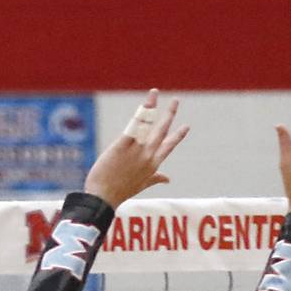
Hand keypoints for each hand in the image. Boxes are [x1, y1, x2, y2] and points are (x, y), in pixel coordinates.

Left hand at [84, 89, 188, 206]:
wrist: (104, 197)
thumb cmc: (120, 192)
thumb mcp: (142, 185)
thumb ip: (155, 178)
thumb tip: (168, 178)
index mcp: (153, 164)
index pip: (169, 146)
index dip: (178, 136)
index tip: (186, 126)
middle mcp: (148, 155)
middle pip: (162, 131)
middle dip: (170, 114)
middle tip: (176, 101)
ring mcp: (136, 150)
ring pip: (148, 124)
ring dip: (153, 106)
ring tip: (155, 93)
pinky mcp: (123, 145)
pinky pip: (134, 126)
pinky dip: (141, 113)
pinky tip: (144, 104)